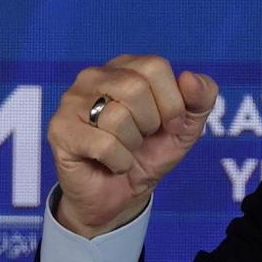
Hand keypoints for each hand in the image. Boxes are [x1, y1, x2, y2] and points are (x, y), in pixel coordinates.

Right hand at [47, 55, 217, 237]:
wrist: (122, 194)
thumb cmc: (151, 152)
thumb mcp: (187, 126)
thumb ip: (202, 97)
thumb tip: (189, 77)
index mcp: (125, 67)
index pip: (155, 66)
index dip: (172, 102)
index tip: (171, 124)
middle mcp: (94, 76)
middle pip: (135, 87)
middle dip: (151, 122)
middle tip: (144, 137)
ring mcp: (71, 101)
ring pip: (117, 117)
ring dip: (133, 145)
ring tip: (125, 149)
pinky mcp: (59, 130)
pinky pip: (103, 144)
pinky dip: (119, 162)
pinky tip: (111, 163)